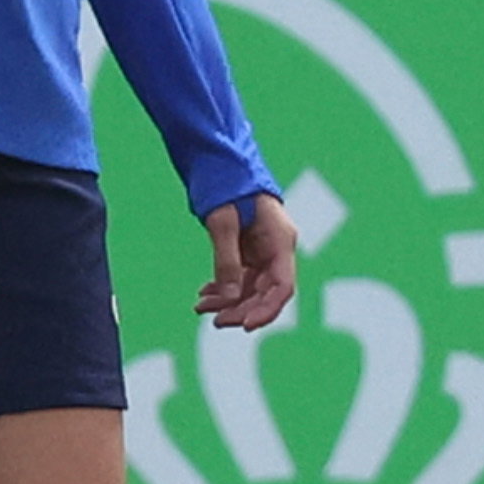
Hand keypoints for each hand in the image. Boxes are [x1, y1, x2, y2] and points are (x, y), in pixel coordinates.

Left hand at [197, 191, 298, 331]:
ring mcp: (263, 249)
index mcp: (281, 240)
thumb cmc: (225, 182)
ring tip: (200, 308)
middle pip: (266, 292)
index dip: (266, 310)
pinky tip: (204, 293)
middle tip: (215, 321)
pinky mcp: (249, 247)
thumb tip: (230, 297)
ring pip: (251, 287)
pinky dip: (223, 287)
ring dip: (228, 301)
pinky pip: (240, 276)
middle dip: (241, 309)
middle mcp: (277, 248)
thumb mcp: (222, 221)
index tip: (245, 325)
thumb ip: (227, 259)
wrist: (218, 158)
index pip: (282, 287)